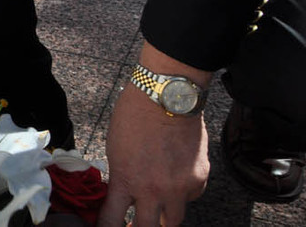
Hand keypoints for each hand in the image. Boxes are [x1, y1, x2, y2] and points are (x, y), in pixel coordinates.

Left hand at [97, 84, 207, 225]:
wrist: (166, 97)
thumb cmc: (133, 116)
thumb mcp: (115, 149)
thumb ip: (121, 176)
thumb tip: (124, 193)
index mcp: (126, 179)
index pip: (112, 219)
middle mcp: (153, 189)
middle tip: (134, 226)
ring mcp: (180, 187)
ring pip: (173, 220)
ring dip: (163, 217)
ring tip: (156, 212)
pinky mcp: (199, 179)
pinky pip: (191, 198)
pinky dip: (183, 195)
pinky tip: (176, 183)